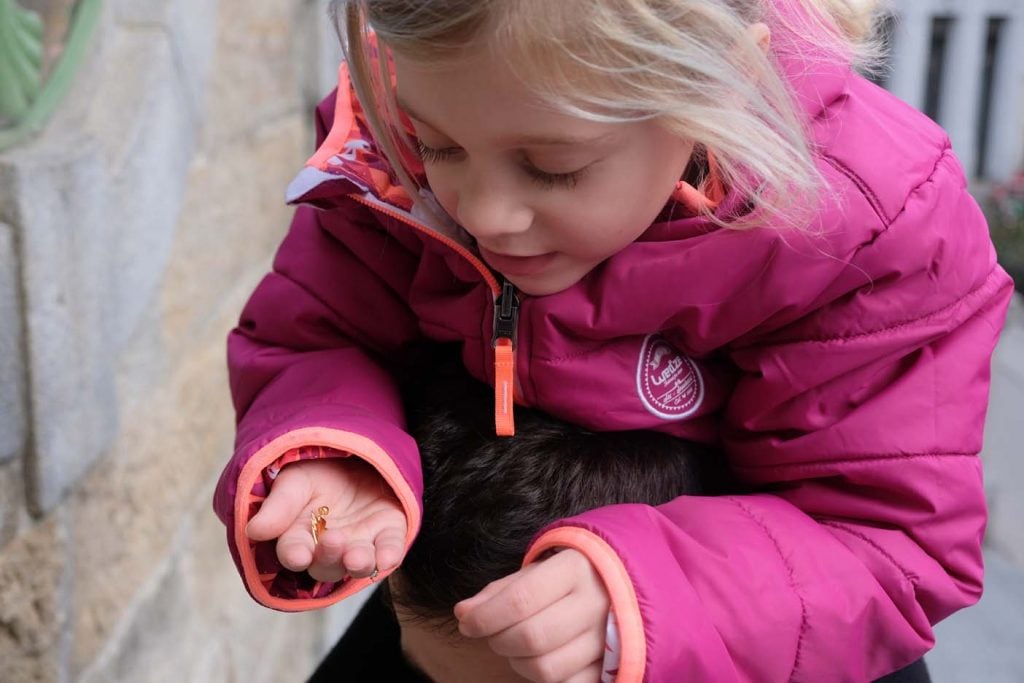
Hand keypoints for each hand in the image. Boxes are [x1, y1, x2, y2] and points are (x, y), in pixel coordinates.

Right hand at [245, 457, 406, 582]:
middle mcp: (328, 549)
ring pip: (358, 564)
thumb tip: (253, 530)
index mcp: (299, 537)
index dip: (295, 554)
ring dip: (358, 563)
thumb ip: (279, 505)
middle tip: (332, 539)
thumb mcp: (293, 479)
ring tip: (357, 556)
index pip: (294, 551)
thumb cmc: (316, 470)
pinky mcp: (388, 533)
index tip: (298, 555)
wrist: (352, 453)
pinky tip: (388, 558)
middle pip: (326, 566)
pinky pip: (390, 550)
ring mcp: (359, 543)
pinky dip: (389, 555)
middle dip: (329, 556)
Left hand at [454, 549, 609, 682]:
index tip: (466, 622)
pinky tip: (539, 658)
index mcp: (577, 569)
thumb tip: (464, 613)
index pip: (520, 599)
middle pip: (531, 638)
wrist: (624, 585)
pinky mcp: (612, 667)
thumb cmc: (569, 577)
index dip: (485, 617)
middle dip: (498, 640)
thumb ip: (500, 591)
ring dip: (516, 662)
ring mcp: (608, 639)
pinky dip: (542, 677)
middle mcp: (597, 603)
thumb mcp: (538, 570)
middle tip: (490, 633)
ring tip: (514, 645)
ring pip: (546, 669)